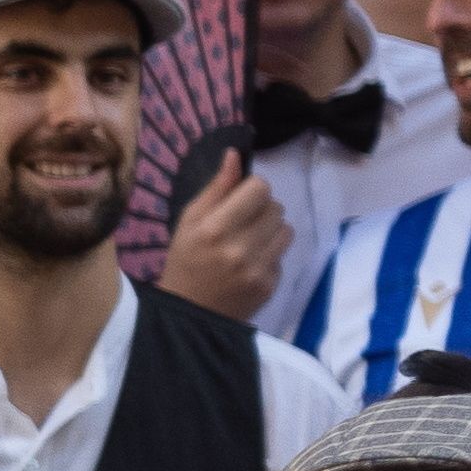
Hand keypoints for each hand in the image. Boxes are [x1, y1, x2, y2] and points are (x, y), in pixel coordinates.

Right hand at [162, 149, 289, 320]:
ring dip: (271, 231)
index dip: (252, 189)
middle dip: (262, 210)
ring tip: (250, 242)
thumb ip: (216, 189)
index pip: (259, 188)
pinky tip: (250, 264)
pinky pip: (283, 254)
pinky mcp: (270, 284)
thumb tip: (235, 155)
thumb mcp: (188, 222)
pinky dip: (270, 255)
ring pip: (287, 229)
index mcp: (214, 228)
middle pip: (276, 207)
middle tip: (243, 222)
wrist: (190, 314)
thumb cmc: (184, 261)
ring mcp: (258, 269)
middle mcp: (240, 248)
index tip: (240, 198)